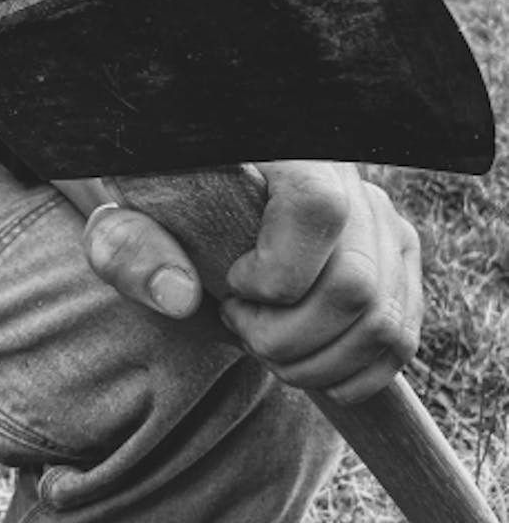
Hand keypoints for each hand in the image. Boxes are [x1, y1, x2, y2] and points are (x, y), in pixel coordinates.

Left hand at [81, 161, 421, 404]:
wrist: (191, 199)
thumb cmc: (154, 209)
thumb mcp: (120, 221)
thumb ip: (128, 249)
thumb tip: (180, 295)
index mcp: (280, 149)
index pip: (317, 207)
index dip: (277, 271)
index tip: (231, 286)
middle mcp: (345, 175)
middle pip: (355, 283)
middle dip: (288, 337)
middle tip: (240, 326)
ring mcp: (380, 217)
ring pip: (383, 321)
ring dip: (316, 363)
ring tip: (267, 343)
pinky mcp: (396, 257)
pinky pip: (401, 338)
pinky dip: (350, 373)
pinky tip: (303, 360)